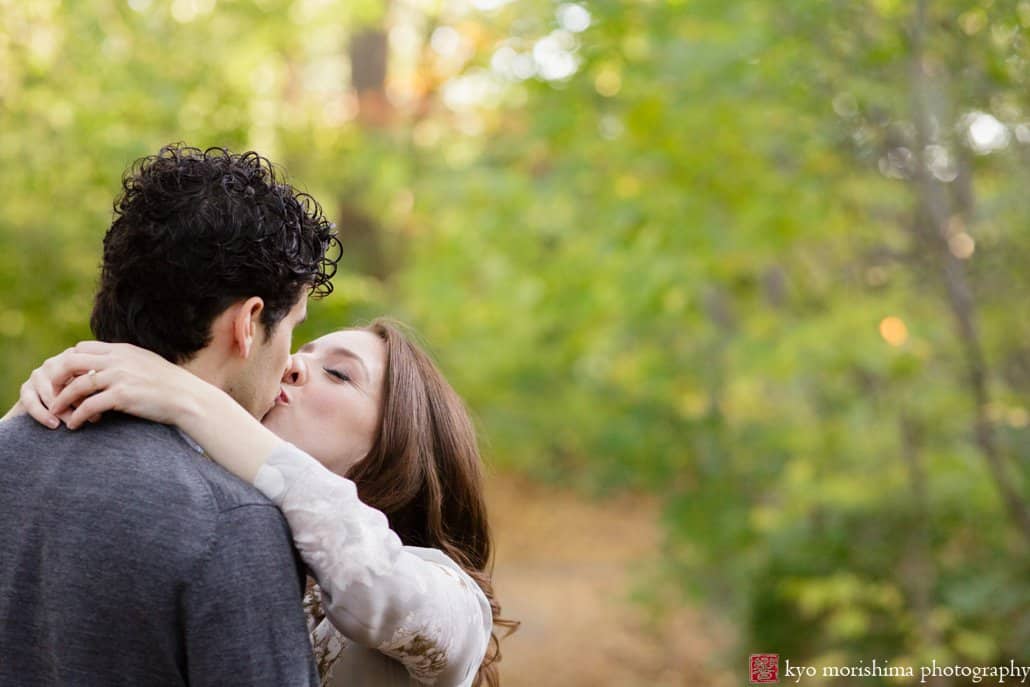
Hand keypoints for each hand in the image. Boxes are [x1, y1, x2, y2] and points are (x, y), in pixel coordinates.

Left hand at [20, 341, 200, 429]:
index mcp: (123, 350)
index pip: (83, 348)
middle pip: (72, 361)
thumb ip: (127, 362)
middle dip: (58, 378)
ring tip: (57, 412)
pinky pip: (89, 405)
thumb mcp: (147, 364)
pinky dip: (78, 416)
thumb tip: (110, 367)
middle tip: (52, 393)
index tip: (65, 378)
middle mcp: (119, 359)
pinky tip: (75, 425)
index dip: (69, 362)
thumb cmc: (171, 386)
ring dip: (63, 400)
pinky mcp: (123, 395)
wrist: (189, 399)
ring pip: (77, 384)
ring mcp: (120, 376)